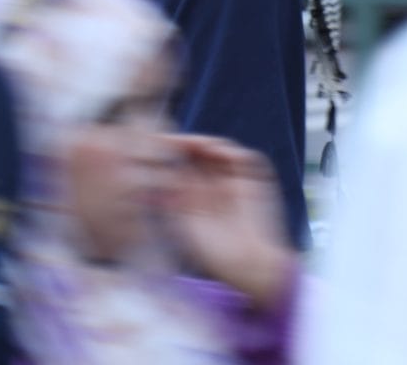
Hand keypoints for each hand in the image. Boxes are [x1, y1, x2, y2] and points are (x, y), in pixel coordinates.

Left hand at [162, 135, 295, 308]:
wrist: (249, 267)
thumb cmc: (216, 256)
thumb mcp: (186, 226)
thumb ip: (172, 202)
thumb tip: (150, 179)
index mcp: (196, 195)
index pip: (180, 165)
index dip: (168, 153)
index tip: (151, 146)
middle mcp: (215, 185)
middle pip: (198, 152)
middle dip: (184, 143)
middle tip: (169, 140)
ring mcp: (236, 181)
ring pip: (220, 150)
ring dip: (205, 143)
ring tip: (191, 143)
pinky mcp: (257, 181)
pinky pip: (246, 157)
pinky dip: (231, 151)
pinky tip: (216, 151)